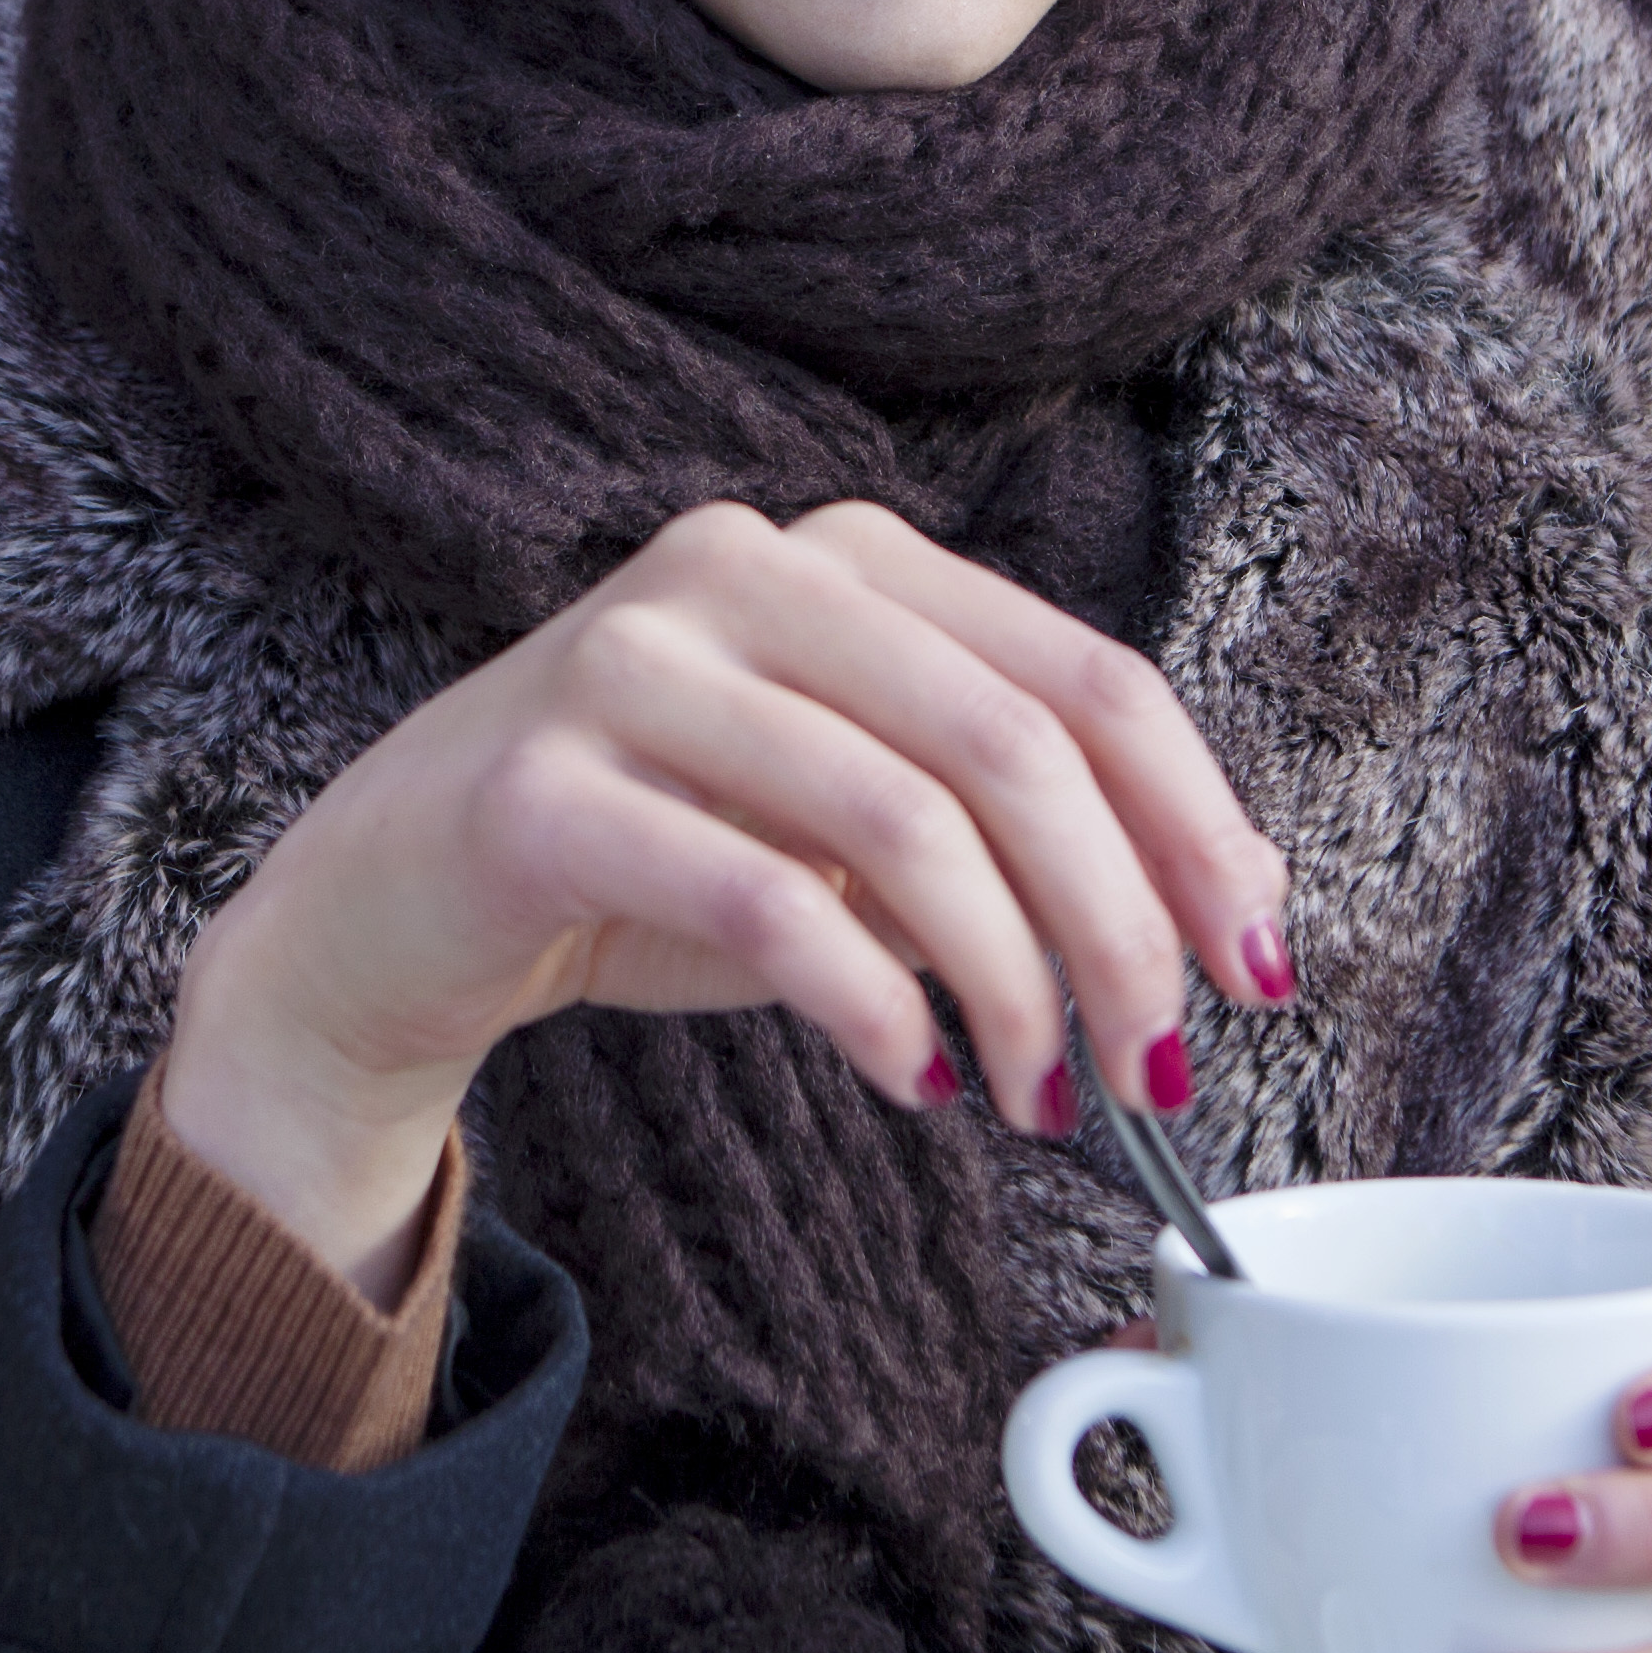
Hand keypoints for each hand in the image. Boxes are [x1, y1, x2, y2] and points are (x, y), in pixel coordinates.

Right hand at [155, 501, 1289, 1293]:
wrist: (394, 903)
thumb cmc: (659, 860)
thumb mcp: (857, 833)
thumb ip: (1011, 838)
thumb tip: (1228, 916)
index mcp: (849, 558)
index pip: (1086, 677)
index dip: (1197, 826)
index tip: (1257, 966)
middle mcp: (745, 569)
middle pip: (1015, 745)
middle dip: (1117, 926)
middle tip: (1152, 1071)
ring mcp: (630, 660)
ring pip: (901, 820)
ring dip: (1007, 986)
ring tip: (1035, 1094)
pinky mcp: (542, 785)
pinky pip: (763, 897)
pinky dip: (871, 1005)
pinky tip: (910, 1077)